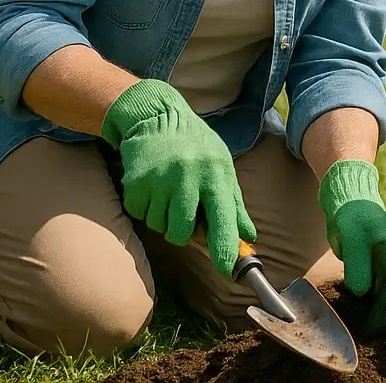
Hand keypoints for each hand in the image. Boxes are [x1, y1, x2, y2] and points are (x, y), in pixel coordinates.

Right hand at [101, 79, 254, 277]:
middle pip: (183, 232)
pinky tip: (152, 186)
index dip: (224, 247)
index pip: (223, 217)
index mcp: (216, 174)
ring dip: (163, 217)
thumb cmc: (196, 146)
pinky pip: (140, 215)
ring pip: (160, 226)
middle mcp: (189, 177)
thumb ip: (235, 204)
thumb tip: (249, 238)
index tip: (227, 269)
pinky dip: (145, 208)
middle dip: (182, 231)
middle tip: (183, 212)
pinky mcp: (136, 182)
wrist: (159, 116)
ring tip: (168, 192)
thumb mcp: (223, 167)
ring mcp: (160, 180)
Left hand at [318, 160, 385, 332]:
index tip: (375, 329)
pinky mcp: (379, 253)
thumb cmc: (350, 212)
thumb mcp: (352, 237)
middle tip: (374, 332)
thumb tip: (363, 291)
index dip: (385, 312)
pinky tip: (372, 304)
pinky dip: (379, 294)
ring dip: (384, 305)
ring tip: (373, 323)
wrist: (349, 191)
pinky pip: (383, 279)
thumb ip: (358, 264)